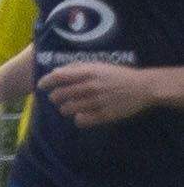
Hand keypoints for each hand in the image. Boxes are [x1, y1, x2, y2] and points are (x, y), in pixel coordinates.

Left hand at [37, 61, 170, 128]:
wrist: (144, 87)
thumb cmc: (118, 75)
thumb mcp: (99, 66)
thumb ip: (77, 68)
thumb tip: (55, 73)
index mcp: (89, 73)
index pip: (58, 77)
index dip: (45, 82)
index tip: (41, 86)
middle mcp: (91, 87)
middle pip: (59, 95)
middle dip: (54, 98)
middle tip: (57, 99)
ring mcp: (97, 101)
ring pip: (67, 109)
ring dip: (64, 109)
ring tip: (69, 107)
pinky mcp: (104, 115)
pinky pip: (81, 121)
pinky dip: (77, 119)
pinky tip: (81, 116)